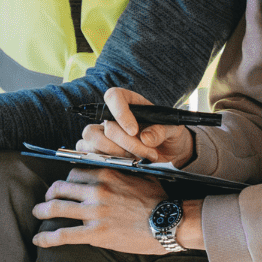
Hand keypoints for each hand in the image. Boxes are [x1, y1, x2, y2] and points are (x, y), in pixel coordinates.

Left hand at [31, 168, 185, 253]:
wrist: (168, 222)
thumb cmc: (158, 199)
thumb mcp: (139, 176)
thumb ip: (121, 173)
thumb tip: (113, 172)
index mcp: (107, 173)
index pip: (75, 172)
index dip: (67, 180)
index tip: (65, 187)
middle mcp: (97, 190)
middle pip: (62, 187)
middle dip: (51, 193)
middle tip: (46, 199)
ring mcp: (94, 212)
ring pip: (57, 208)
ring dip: (43, 210)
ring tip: (37, 213)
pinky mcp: (95, 234)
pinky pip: (64, 234)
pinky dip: (47, 237)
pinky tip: (38, 239)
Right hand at [74, 87, 196, 166]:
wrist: (169, 153)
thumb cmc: (168, 135)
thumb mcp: (173, 129)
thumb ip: (162, 131)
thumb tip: (146, 138)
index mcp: (129, 102)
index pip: (113, 96)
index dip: (120, 112)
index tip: (134, 130)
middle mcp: (113, 116)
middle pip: (107, 126)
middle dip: (127, 143)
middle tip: (148, 154)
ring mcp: (103, 133)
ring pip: (93, 140)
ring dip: (116, 154)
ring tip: (137, 160)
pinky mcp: (99, 151)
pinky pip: (89, 154)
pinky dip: (104, 162)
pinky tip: (123, 165)